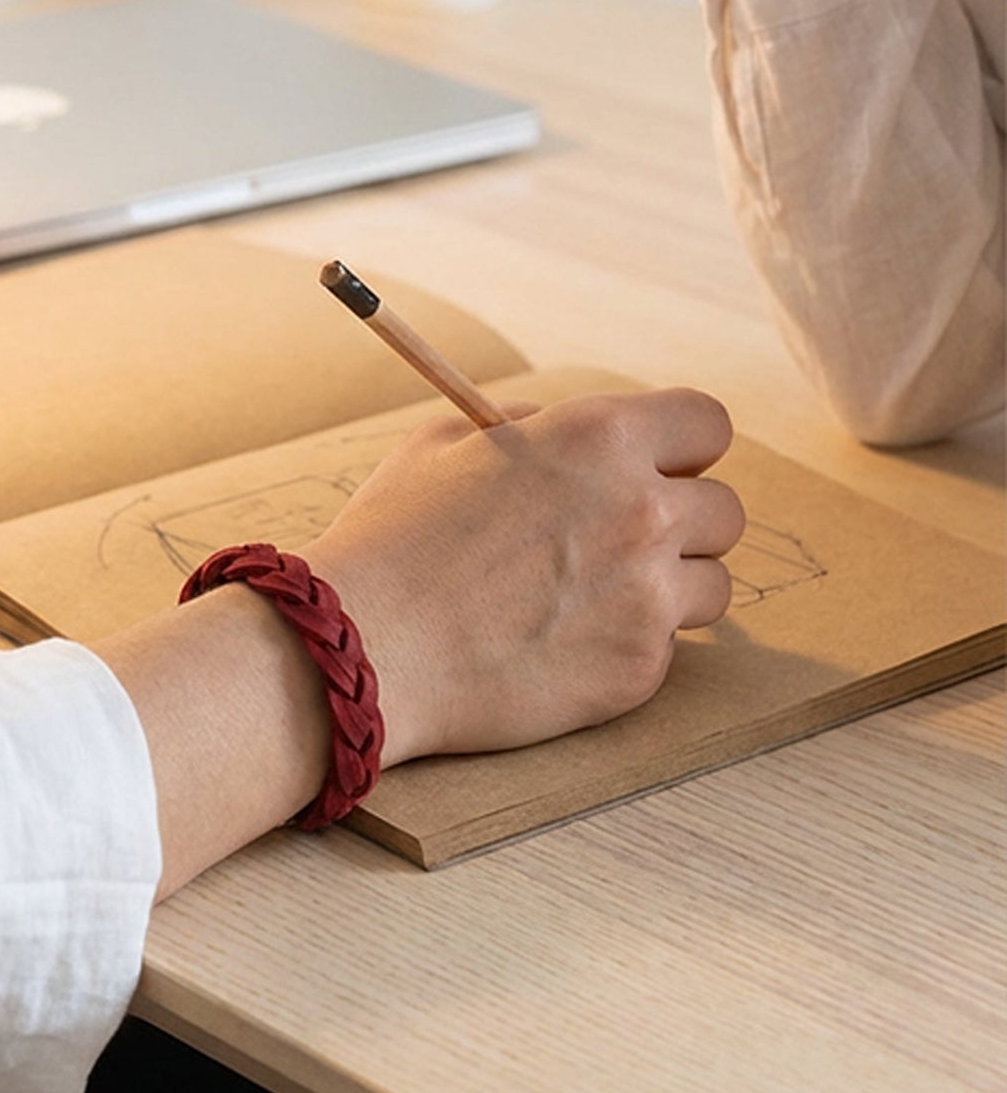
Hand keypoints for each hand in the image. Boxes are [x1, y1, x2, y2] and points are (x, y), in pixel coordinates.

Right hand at [304, 388, 743, 762]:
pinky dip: (628, 646)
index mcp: (598, 437)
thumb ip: (526, 428)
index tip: (656, 467)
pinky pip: (667, 649)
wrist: (368, 643)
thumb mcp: (447, 443)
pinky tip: (563, 643)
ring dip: (669, 588)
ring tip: (597, 598)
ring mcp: (649, 595)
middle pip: (724, 510)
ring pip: (712, 585)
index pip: (708, 423)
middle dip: (682, 522)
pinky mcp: (640, 669)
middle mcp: (641, 510)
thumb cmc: (394, 537)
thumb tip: (558, 430)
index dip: (683, 447)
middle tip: (621, 542)